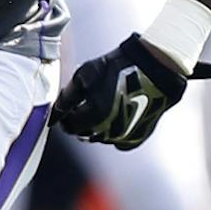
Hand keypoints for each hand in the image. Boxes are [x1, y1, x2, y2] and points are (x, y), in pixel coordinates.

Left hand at [54, 34, 210, 150]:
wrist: (155, 68)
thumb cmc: (119, 67)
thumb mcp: (86, 74)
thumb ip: (67, 97)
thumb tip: (55, 114)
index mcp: (94, 114)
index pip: (68, 126)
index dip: (66, 116)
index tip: (70, 107)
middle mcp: (108, 129)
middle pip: (83, 134)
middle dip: (81, 122)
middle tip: (87, 105)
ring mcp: (124, 135)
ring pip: (100, 139)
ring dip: (97, 127)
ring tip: (106, 107)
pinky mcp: (137, 137)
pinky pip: (118, 142)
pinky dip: (115, 133)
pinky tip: (119, 116)